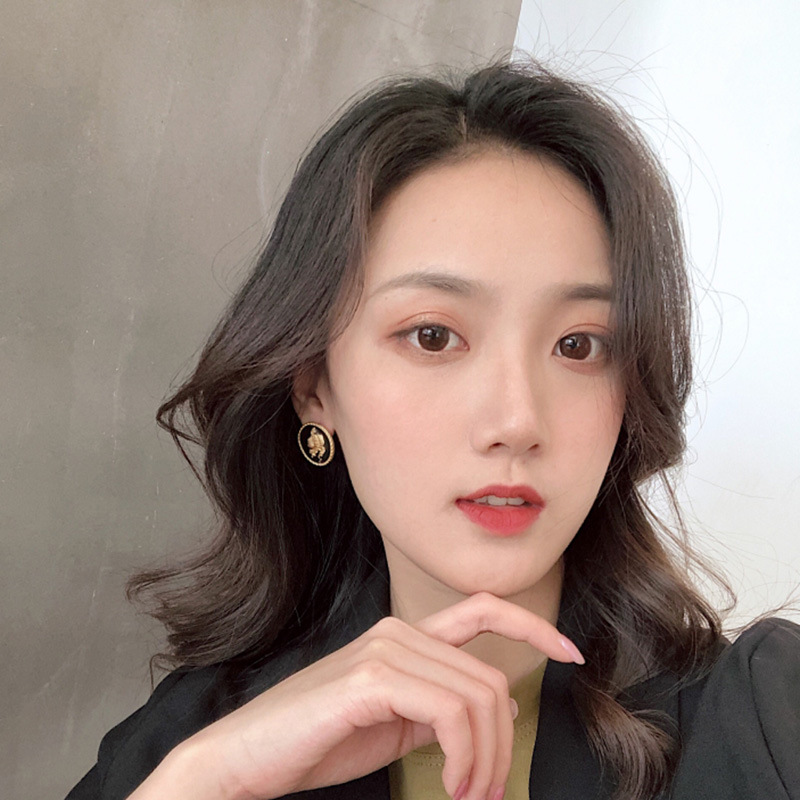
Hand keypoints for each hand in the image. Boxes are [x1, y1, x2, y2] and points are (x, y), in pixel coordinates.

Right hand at [146, 592, 583, 799]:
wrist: (246, 757)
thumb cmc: (316, 742)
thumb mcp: (393, 724)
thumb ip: (439, 708)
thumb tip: (498, 714)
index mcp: (405, 636)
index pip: (484, 610)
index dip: (533, 625)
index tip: (571, 653)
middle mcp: (399, 632)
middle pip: (489, 679)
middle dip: (502, 744)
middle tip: (484, 794)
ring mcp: (385, 650)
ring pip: (478, 697)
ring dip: (485, 760)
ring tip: (466, 795)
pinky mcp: (371, 678)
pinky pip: (451, 712)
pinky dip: (465, 756)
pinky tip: (451, 784)